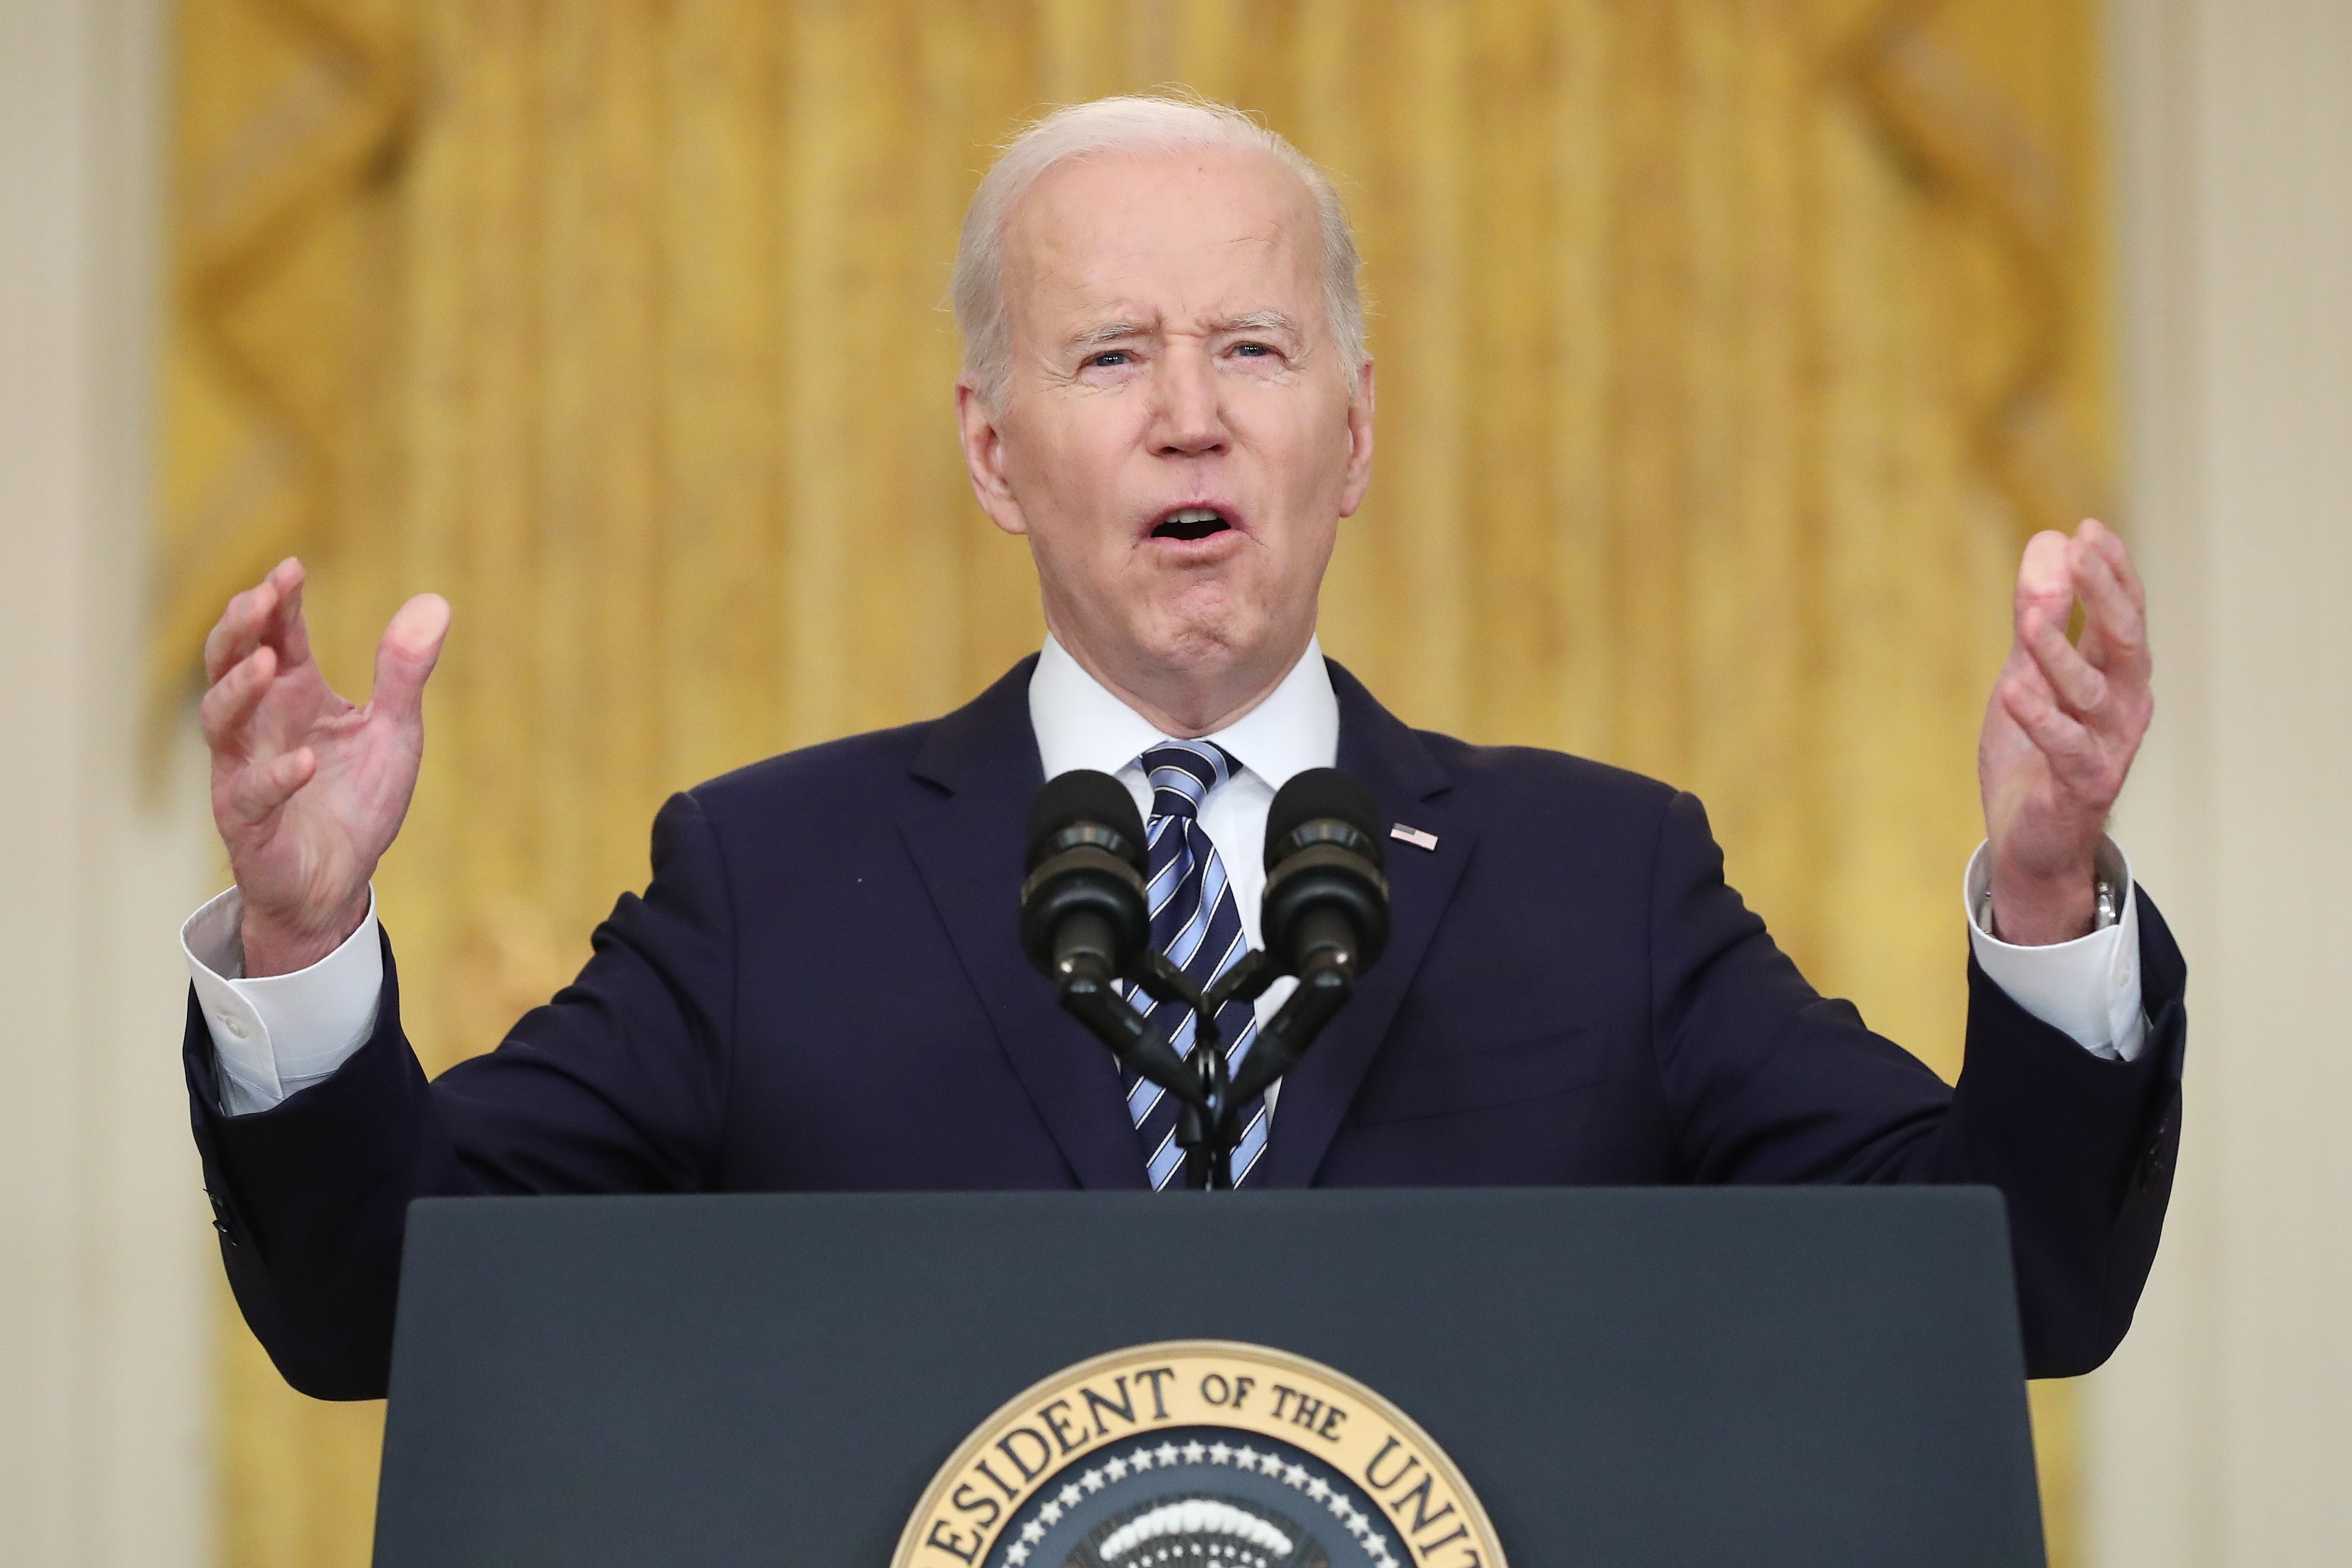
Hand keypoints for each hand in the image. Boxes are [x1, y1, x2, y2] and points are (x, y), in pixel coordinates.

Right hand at [200, 559, 450, 974]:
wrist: (337, 883)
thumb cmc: (356, 800)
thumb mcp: (394, 730)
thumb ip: (405, 672)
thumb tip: (435, 601)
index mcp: (293, 696)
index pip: (276, 637)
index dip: (277, 602)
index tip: (291, 569)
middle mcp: (259, 726)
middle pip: (229, 665)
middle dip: (240, 631)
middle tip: (260, 598)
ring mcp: (245, 771)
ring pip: (219, 721)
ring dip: (239, 690)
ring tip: (268, 664)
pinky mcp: (249, 823)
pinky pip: (250, 795)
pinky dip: (275, 776)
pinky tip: (304, 761)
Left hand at [1978, 520, 2152, 944]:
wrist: (2030, 839)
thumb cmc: (2035, 750)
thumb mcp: (2028, 672)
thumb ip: (2038, 617)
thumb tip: (2047, 543)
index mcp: (2117, 675)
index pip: (2124, 613)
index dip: (2111, 571)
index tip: (2087, 529)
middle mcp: (2125, 705)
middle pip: (2124, 641)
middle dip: (2104, 594)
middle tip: (2080, 552)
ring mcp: (2108, 745)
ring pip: (2091, 692)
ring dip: (2059, 651)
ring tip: (2027, 615)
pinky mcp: (2083, 785)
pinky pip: (2066, 746)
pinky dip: (2041, 718)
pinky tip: (2014, 691)